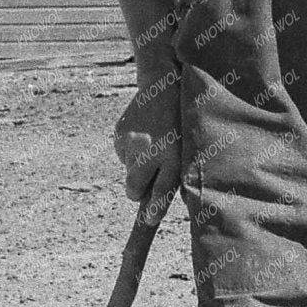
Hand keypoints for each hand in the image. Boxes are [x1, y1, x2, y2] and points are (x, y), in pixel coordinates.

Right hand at [113, 60, 182, 208]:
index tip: (150, 221)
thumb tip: (159, 205)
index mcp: (172, 153)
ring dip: (137, 167)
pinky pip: (122, 155)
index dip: (155, 209)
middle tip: (142, 186)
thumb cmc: (182, 124)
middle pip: (135, 188)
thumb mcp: (187, 148)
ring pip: (128, 171)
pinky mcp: (119, 134)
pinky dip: (130, 152)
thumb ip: (176, 174)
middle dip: (137, 192)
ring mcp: (131, 141)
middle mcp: (150, 148)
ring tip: (152, 144)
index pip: (162, 189)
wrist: (163, 85)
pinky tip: (142, 135)